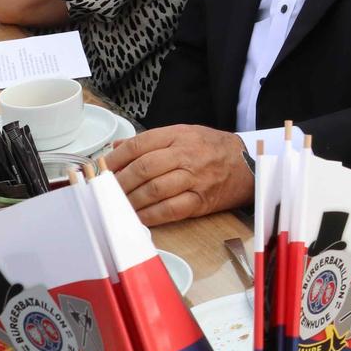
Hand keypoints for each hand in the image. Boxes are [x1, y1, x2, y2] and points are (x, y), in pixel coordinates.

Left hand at [102, 124, 253, 225]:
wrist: (248, 167)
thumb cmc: (214, 149)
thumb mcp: (186, 134)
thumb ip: (152, 141)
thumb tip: (117, 148)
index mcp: (180, 136)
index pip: (140, 145)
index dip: (117, 158)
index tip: (102, 168)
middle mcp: (187, 155)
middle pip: (144, 168)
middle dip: (120, 182)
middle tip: (106, 191)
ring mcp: (195, 179)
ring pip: (154, 190)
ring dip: (131, 200)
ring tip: (118, 205)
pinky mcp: (201, 201)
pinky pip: (170, 210)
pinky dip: (150, 215)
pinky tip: (138, 216)